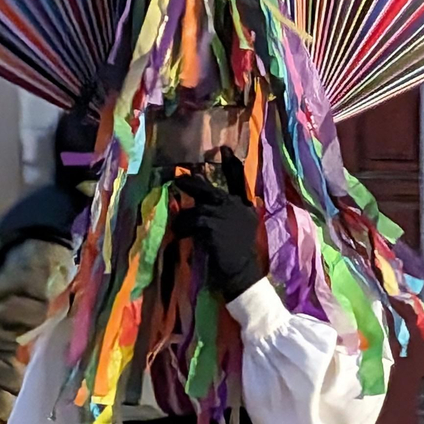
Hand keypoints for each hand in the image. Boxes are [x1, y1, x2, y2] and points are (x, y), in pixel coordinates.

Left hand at [173, 156, 266, 298]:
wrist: (243, 276)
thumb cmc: (238, 258)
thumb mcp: (238, 231)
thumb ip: (228, 215)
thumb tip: (202, 205)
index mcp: (245, 207)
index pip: (239, 181)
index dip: (232, 164)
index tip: (225, 148)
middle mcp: (238, 207)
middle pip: (211, 190)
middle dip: (192, 184)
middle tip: (178, 180)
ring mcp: (227, 216)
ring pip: (198, 206)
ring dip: (184, 216)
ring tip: (177, 224)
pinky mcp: (214, 226)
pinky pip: (192, 220)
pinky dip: (183, 227)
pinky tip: (179, 234)